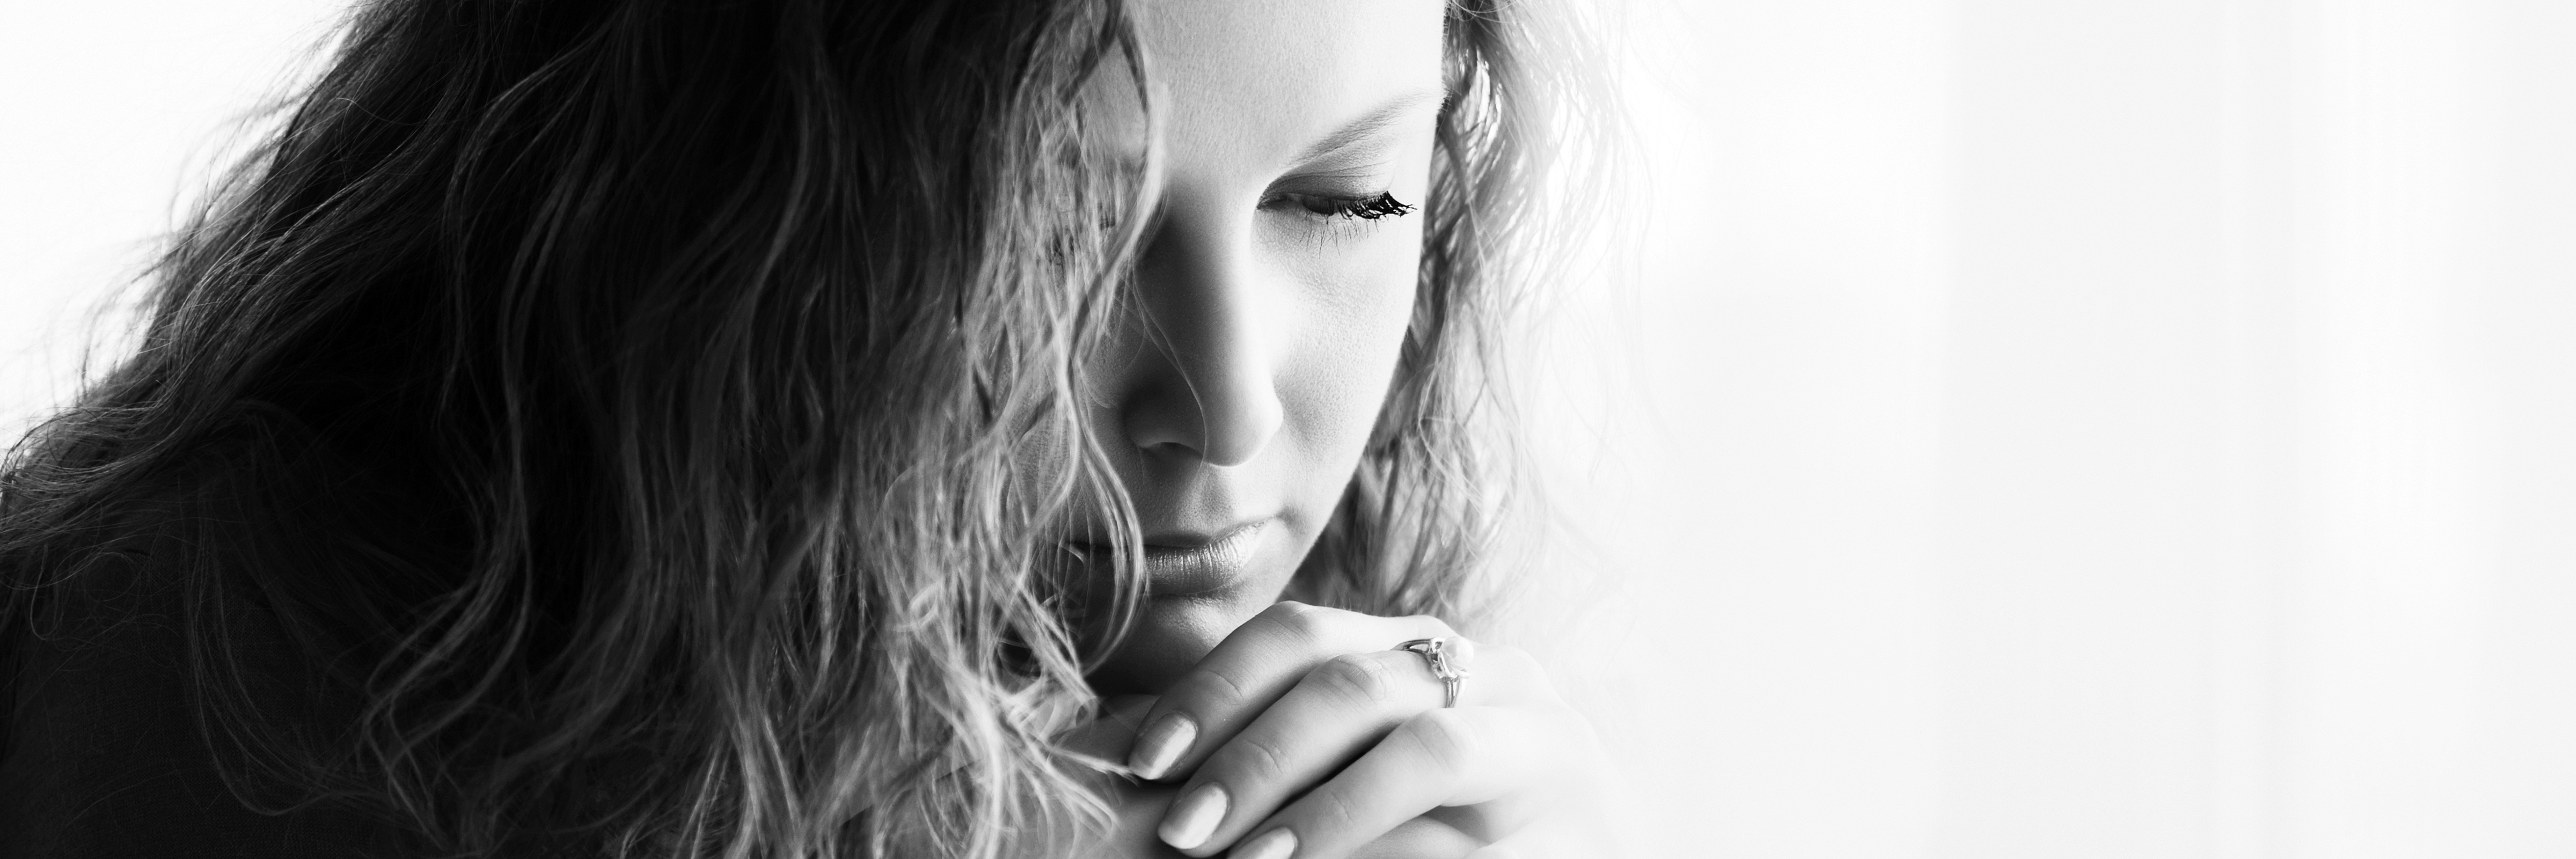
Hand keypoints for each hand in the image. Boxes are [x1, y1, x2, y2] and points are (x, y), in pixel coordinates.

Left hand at [1117, 602, 1618, 858]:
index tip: (1144, 762)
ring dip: (1329, 812)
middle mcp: (1497, 679)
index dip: (1215, 690)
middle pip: (1358, 687)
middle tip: (1183, 832)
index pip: (1303, 636)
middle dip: (1259, 759)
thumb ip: (1267, 759)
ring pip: (1431, 750)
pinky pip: (1485, 846)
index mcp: (1426, 654)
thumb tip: (1099, 755)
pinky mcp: (1593, 832)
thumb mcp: (1352, 784)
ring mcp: (1555, 750)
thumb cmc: (1434, 840)